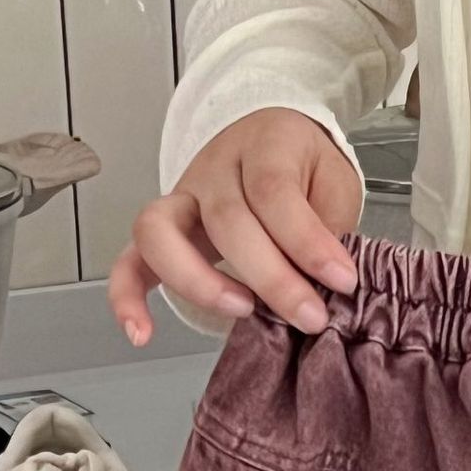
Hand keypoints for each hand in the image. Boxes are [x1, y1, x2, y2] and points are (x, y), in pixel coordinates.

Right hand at [108, 108, 362, 345]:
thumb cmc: (304, 169)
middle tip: (309, 317)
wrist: (272, 138)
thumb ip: (330, 228)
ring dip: (198, 282)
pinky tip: (141, 333)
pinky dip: (128, 297)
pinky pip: (130, 260)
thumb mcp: (334, 185)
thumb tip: (330, 285)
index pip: (274, 191)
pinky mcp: (161, 231)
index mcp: (263, 145)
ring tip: (241, 313)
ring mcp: (181, 199)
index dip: (307, 241)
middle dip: (271, 278)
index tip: (342, 280)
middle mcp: (213, 168)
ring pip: (162, 232)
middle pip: (226, 219)